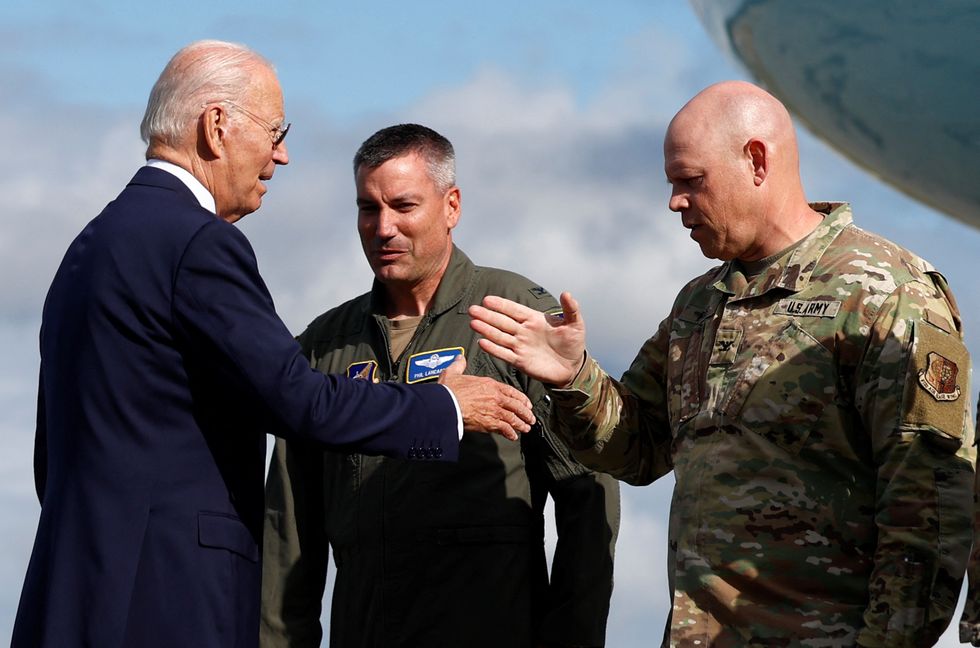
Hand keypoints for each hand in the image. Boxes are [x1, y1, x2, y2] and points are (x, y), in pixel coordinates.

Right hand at [438, 355, 534, 440]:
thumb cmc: (448, 391)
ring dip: (521, 424)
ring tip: (525, 428)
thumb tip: (460, 359)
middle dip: (525, 413)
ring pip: (513, 418)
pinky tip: (513, 436)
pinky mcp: (489, 424)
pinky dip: (510, 433)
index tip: (526, 403)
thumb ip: (459, 365)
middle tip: (530, 418)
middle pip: (517, 406)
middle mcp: (495, 398)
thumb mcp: (453, 373)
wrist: (445, 406)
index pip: (511, 391)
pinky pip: (505, 429)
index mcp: (489, 384)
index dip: (521, 398)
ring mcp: (494, 411)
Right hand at [469, 291, 585, 386]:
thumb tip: (566, 293)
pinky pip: (504, 354)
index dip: (501, 305)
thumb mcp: (576, 324)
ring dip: (486, 330)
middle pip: (502, 322)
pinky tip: (482, 342)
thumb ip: (571, 309)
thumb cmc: (573, 344)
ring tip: (473, 323)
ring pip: (500, 336)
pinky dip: (493, 348)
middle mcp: (524, 331)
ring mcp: (520, 346)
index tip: (487, 300)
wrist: (573, 368)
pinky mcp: (520, 361)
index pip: (514, 310)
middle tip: (472, 309)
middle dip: (487, 316)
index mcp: (534, 319)